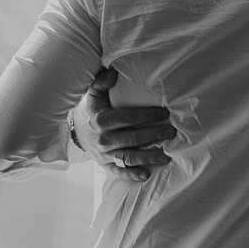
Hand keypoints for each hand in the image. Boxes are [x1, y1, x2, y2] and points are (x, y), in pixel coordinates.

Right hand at [78, 66, 175, 181]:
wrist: (77, 131)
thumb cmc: (92, 109)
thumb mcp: (93, 93)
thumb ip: (102, 82)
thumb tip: (113, 72)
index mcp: (101, 119)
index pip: (128, 117)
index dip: (147, 115)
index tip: (165, 113)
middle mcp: (103, 138)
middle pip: (133, 138)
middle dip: (155, 135)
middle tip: (172, 132)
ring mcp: (104, 154)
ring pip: (129, 157)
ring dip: (149, 157)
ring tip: (166, 156)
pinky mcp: (105, 165)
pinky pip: (119, 173)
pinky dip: (132, 175)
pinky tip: (146, 174)